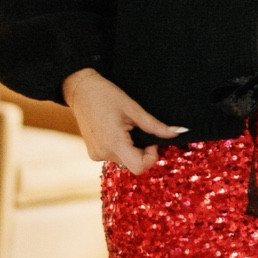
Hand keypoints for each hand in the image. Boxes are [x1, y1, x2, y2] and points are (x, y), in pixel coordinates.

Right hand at [61, 69, 186, 175]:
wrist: (80, 90)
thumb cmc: (106, 95)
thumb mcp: (133, 109)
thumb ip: (155, 126)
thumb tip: (178, 132)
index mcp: (114, 143)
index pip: (140, 167)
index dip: (151, 157)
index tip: (151, 140)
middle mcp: (103, 153)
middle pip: (133, 163)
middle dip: (142, 150)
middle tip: (138, 128)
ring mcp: (96, 155)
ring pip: (124, 160)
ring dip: (130, 148)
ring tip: (123, 127)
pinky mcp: (93, 153)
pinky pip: (114, 156)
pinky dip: (120, 147)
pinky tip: (115, 130)